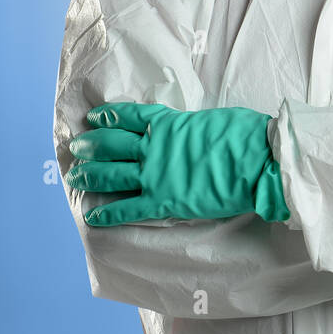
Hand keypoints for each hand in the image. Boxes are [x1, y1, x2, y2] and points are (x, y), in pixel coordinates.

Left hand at [65, 102, 289, 225]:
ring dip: (90, 176)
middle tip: (77, 148)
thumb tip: (191, 133)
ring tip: (75, 178)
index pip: (128, 116)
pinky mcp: (164, 201)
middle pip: (111, 145)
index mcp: (168, 122)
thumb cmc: (244, 134)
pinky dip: (108, 213)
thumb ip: (192, 126)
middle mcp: (154, 146)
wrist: (257, 160)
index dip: (107, 116)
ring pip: (112, 175)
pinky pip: (128, 208)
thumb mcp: (212, 119)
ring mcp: (156, 174)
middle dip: (91, 146)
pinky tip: (93, 216)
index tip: (94, 118)